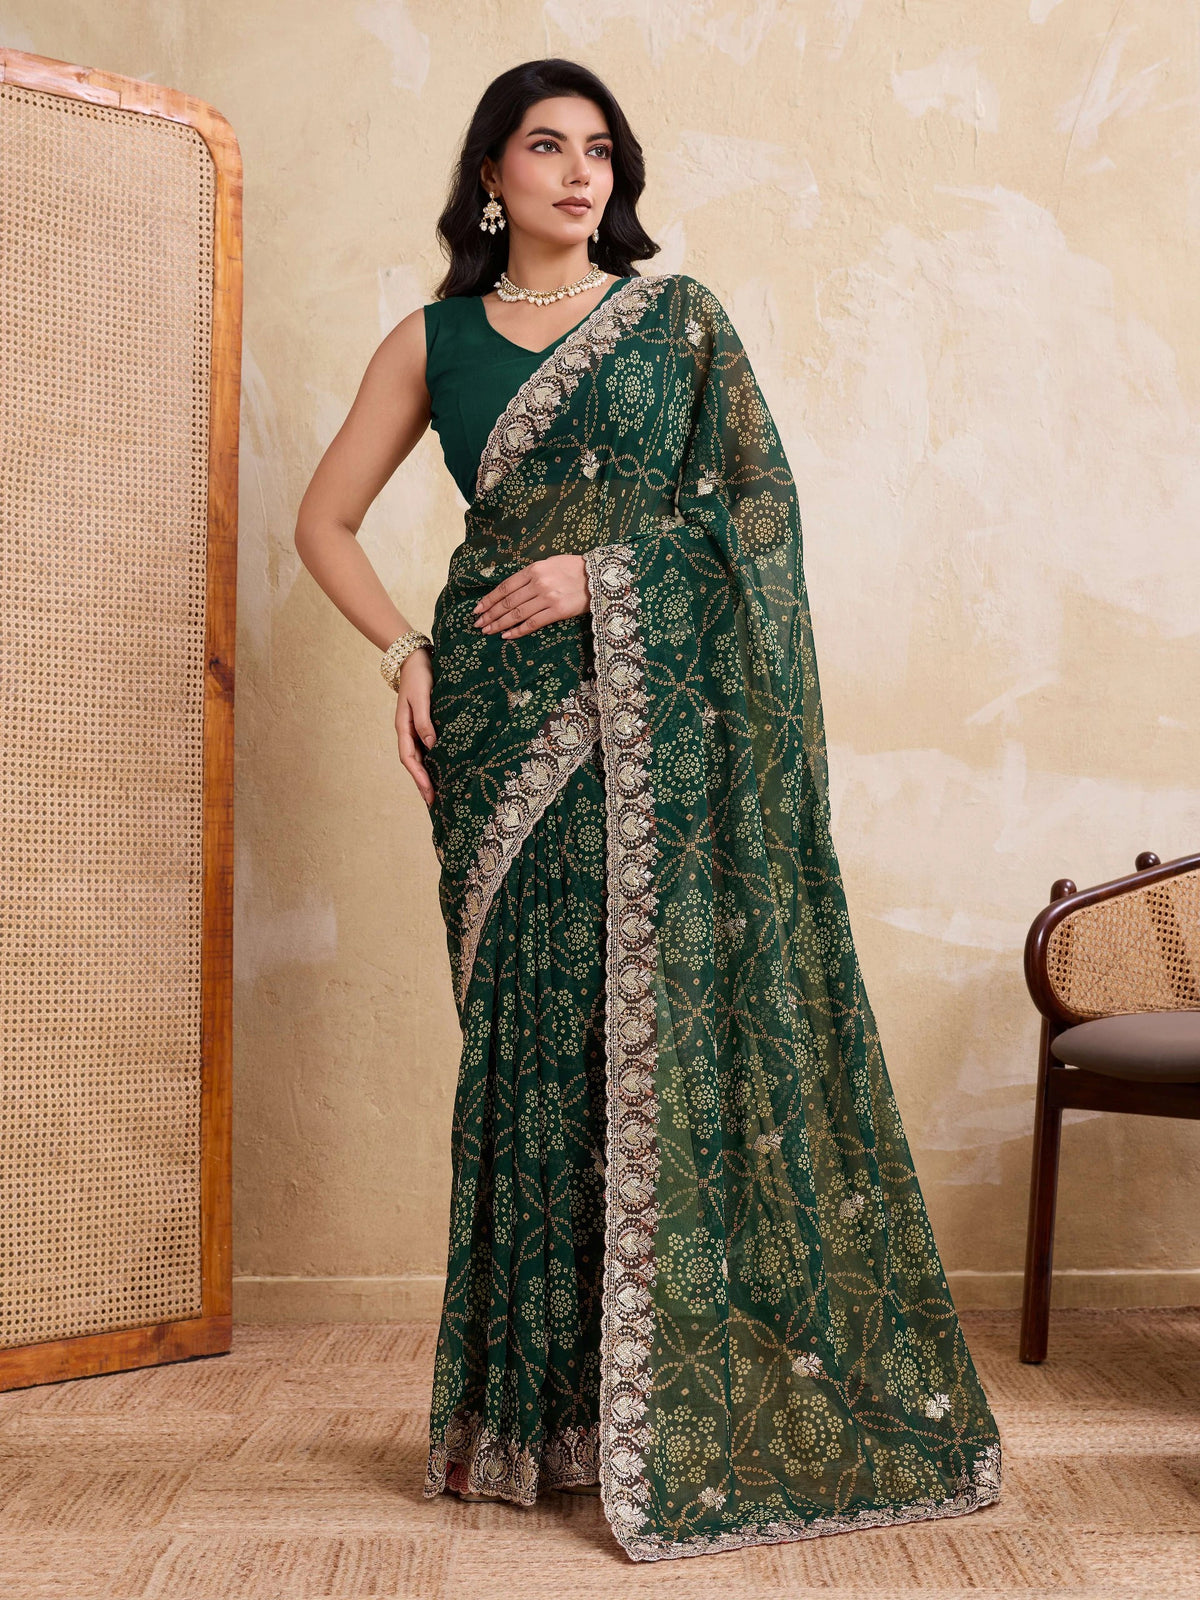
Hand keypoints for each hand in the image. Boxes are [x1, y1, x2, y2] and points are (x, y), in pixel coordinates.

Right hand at [393, 646, 435, 806]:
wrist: (416, 659)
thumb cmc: (419, 677)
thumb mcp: (421, 698)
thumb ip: (424, 721)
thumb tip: (431, 745)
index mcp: (403, 727)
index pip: (409, 759)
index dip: (418, 777)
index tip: (429, 793)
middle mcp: (408, 731)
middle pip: (414, 763)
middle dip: (422, 784)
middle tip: (434, 803)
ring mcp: (415, 729)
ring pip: (420, 758)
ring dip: (427, 776)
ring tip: (438, 793)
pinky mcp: (424, 724)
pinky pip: (427, 748)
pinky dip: (432, 762)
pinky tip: (442, 769)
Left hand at [472, 554, 589, 639]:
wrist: (599, 576)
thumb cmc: (573, 569)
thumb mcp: (549, 564)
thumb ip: (530, 575)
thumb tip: (510, 589)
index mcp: (533, 570)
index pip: (505, 586)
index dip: (489, 599)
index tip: (478, 608)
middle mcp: (538, 583)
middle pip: (508, 602)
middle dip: (490, 614)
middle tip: (478, 624)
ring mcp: (547, 598)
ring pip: (517, 614)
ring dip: (500, 624)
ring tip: (488, 631)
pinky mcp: (557, 611)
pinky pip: (533, 623)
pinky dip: (518, 630)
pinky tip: (507, 635)